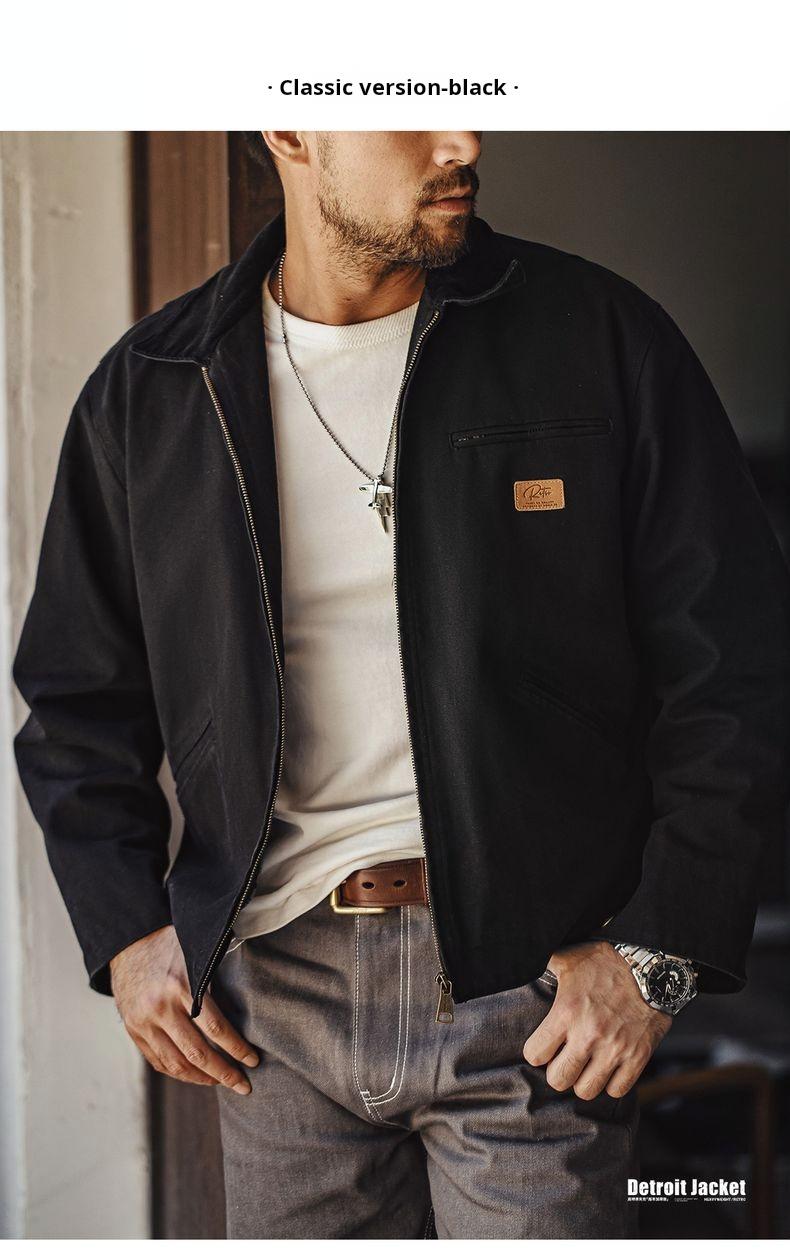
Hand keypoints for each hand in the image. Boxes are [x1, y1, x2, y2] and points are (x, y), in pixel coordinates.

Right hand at [110, 925, 257, 1093]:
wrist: (127, 942)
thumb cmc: (170, 943)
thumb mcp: (196, 951)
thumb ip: (216, 976)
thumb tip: (248, 999)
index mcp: (181, 986)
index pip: (215, 1029)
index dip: (237, 1049)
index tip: (253, 1061)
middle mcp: (160, 1008)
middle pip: (197, 1053)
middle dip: (224, 1073)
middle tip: (243, 1085)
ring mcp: (143, 1022)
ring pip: (176, 1063)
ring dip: (202, 1078)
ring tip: (221, 1081)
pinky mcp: (133, 1030)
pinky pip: (158, 1061)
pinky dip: (178, 1072)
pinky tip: (196, 1075)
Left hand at [523, 940, 671, 1098]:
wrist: (651, 967)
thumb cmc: (606, 961)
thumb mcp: (569, 958)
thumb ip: (545, 965)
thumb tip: (523, 961)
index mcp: (567, 1012)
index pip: (535, 1054)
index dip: (536, 1051)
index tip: (544, 1047)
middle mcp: (589, 1035)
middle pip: (558, 1080)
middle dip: (557, 1072)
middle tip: (564, 1060)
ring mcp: (615, 1049)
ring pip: (586, 1091)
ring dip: (583, 1080)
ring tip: (586, 1066)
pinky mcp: (638, 1057)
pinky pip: (617, 1090)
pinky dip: (611, 1083)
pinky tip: (608, 1068)